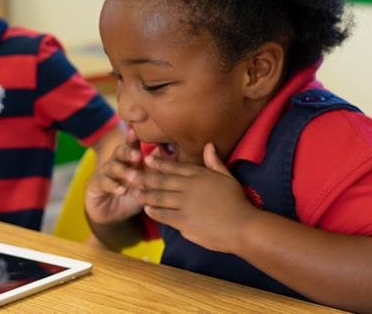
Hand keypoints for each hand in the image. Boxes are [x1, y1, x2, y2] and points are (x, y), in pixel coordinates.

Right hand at [85, 128, 145, 224]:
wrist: (111, 214)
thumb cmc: (131, 195)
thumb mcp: (145, 184)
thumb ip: (153, 170)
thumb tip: (166, 152)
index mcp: (129, 159)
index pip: (132, 146)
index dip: (134, 138)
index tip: (138, 131)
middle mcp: (117, 162)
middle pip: (121, 152)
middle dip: (129, 152)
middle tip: (137, 155)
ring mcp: (105, 172)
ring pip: (113, 166)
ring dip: (123, 171)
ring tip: (132, 176)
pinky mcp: (96, 184)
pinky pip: (104, 182)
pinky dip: (113, 186)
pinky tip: (120, 190)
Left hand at [137, 143, 256, 252]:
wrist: (242, 226)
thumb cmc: (237, 201)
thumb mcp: (228, 177)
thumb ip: (215, 162)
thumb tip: (209, 145)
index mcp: (199, 176)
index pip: (175, 167)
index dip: (159, 163)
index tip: (147, 159)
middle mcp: (189, 188)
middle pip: (162, 181)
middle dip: (144, 177)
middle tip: (130, 174)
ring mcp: (185, 205)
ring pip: (160, 198)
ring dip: (146, 195)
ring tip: (135, 193)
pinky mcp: (184, 222)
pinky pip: (164, 215)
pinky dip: (154, 212)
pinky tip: (147, 209)